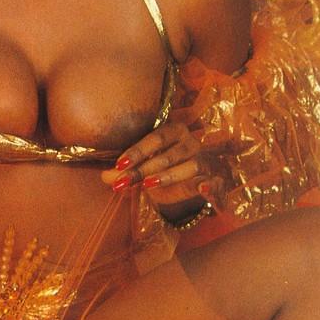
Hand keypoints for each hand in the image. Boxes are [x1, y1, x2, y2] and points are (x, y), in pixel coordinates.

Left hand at [100, 122, 224, 215]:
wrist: (191, 185)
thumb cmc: (164, 170)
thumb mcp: (143, 170)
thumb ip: (126, 172)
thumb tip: (104, 176)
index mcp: (175, 131)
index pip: (156, 138)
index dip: (137, 151)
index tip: (119, 165)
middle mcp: (192, 142)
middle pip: (169, 154)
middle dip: (145, 168)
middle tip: (124, 181)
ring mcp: (205, 160)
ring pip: (190, 165)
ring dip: (168, 175)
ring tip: (148, 185)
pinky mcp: (214, 179)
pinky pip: (214, 181)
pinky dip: (210, 185)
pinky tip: (202, 188)